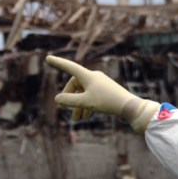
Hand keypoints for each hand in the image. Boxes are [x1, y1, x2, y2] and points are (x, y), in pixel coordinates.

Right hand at [45, 55, 159, 132]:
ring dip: (79, 105)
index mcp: (88, 76)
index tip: (48, 58)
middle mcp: (94, 77)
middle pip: (76, 85)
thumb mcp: (86, 102)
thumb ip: (69, 101)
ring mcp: (100, 84)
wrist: (129, 106)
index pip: (69, 67)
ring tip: (78, 120)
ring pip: (84, 93)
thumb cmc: (107, 102)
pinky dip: (87, 105)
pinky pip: (92, 96)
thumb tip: (57, 99)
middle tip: (68, 111)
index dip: (58, 63)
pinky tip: (86, 116)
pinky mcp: (106, 91)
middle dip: (71, 99)